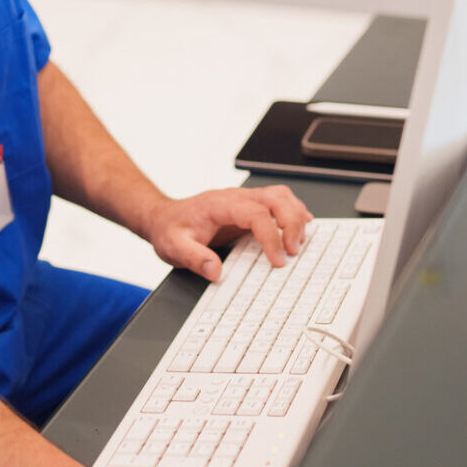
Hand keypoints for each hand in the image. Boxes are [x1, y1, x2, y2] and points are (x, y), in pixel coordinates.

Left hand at [141, 186, 313, 280]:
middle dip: (291, 223)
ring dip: (295, 216)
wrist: (164, 218)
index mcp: (220, 204)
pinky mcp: (249, 207)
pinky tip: (302, 225)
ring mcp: (244, 200)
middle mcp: (235, 198)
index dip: (271, 236)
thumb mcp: (174, 247)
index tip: (277, 259)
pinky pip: (278, 201)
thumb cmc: (171, 229)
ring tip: (299, 242)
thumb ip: (194, 258)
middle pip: (275, 198)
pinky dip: (293, 212)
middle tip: (293, 250)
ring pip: (281, 196)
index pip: (255, 213)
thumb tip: (215, 270)